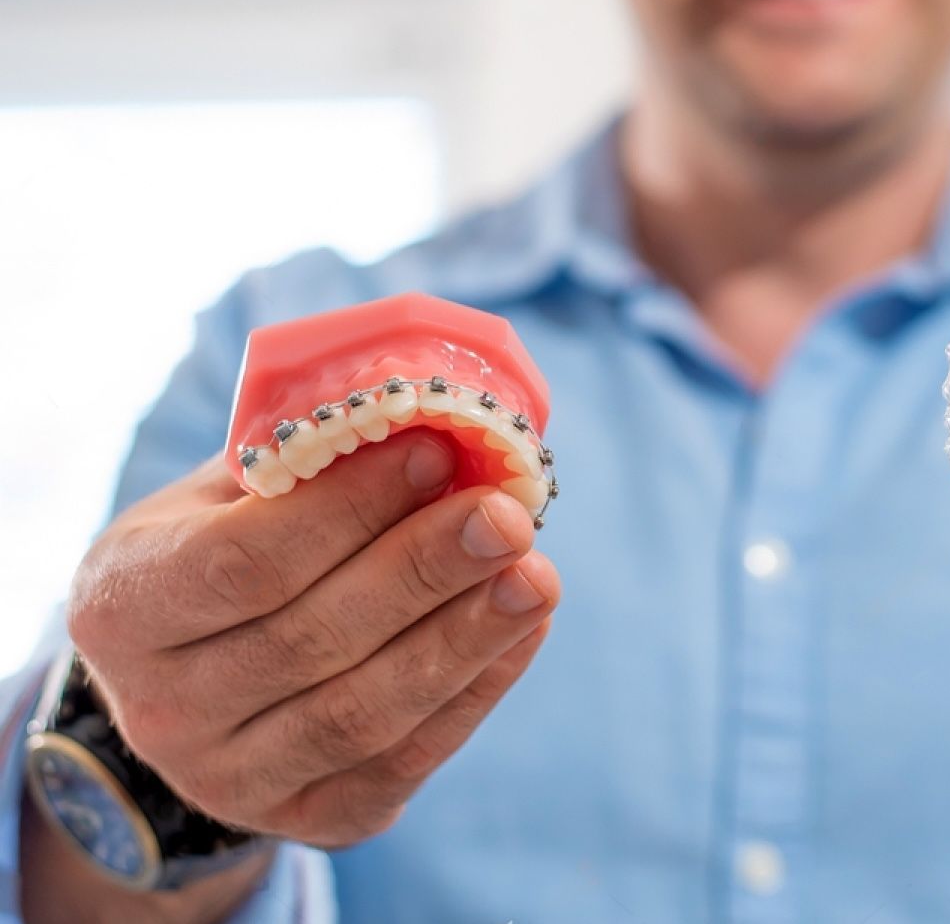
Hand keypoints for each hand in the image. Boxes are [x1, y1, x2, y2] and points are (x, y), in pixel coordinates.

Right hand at [37, 430, 557, 912]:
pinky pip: (405, 760)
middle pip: (311, 640)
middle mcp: (161, 711)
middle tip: (507, 517)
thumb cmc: (223, 553)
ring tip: (536, 575)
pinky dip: (475, 692)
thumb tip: (430, 421)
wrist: (192, 686)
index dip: (349, 510)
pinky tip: (524, 630)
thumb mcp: (228, 495)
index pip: (245, 563)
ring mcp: (231, 781)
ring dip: (464, 640)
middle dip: (423, 572)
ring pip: (363, 713)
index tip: (437, 452)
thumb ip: (309, 461)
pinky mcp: (311, 820)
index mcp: (123, 606)